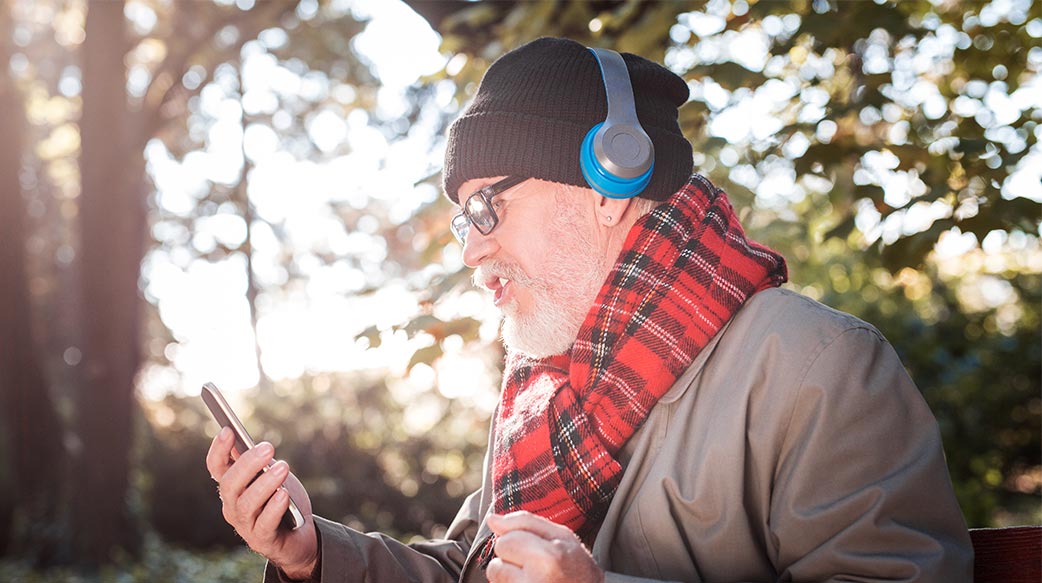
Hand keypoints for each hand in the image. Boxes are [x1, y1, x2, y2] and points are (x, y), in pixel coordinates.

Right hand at [206, 427, 318, 578]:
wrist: (300, 534)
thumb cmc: (282, 500)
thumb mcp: (271, 476)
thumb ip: (258, 463)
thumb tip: (247, 443)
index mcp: (232, 488)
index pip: (216, 468)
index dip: (219, 450)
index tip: (228, 430)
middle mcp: (232, 507)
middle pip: (230, 484)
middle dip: (248, 464)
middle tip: (268, 447)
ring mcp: (245, 525)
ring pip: (247, 504)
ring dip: (265, 484)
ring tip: (283, 467)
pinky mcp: (262, 540)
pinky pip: (265, 524)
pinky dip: (274, 508)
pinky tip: (284, 494)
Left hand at [486, 511, 604, 582]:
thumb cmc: (576, 566)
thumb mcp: (561, 535)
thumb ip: (525, 522)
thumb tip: (491, 520)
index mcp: (549, 559)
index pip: (506, 541)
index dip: (517, 540)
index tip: (535, 548)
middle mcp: (535, 582)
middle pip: (496, 560)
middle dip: (510, 558)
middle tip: (534, 565)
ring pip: (495, 576)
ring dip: (508, 574)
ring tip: (532, 578)